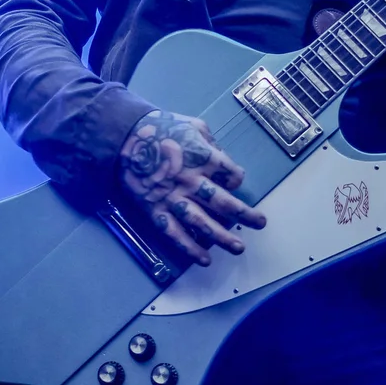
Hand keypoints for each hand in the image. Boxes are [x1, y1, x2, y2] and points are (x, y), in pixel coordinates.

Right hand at [119, 109, 266, 265]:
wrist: (125, 137)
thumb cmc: (163, 127)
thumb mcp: (194, 125)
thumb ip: (212, 142)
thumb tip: (224, 158)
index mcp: (203, 158)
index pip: (232, 175)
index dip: (236, 178)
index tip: (233, 181)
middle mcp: (192, 181)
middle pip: (224, 202)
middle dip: (244, 214)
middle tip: (260, 223)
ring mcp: (173, 198)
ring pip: (202, 222)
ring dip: (222, 237)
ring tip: (239, 248)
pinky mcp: (156, 211)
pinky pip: (175, 233)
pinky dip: (190, 248)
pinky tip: (205, 259)